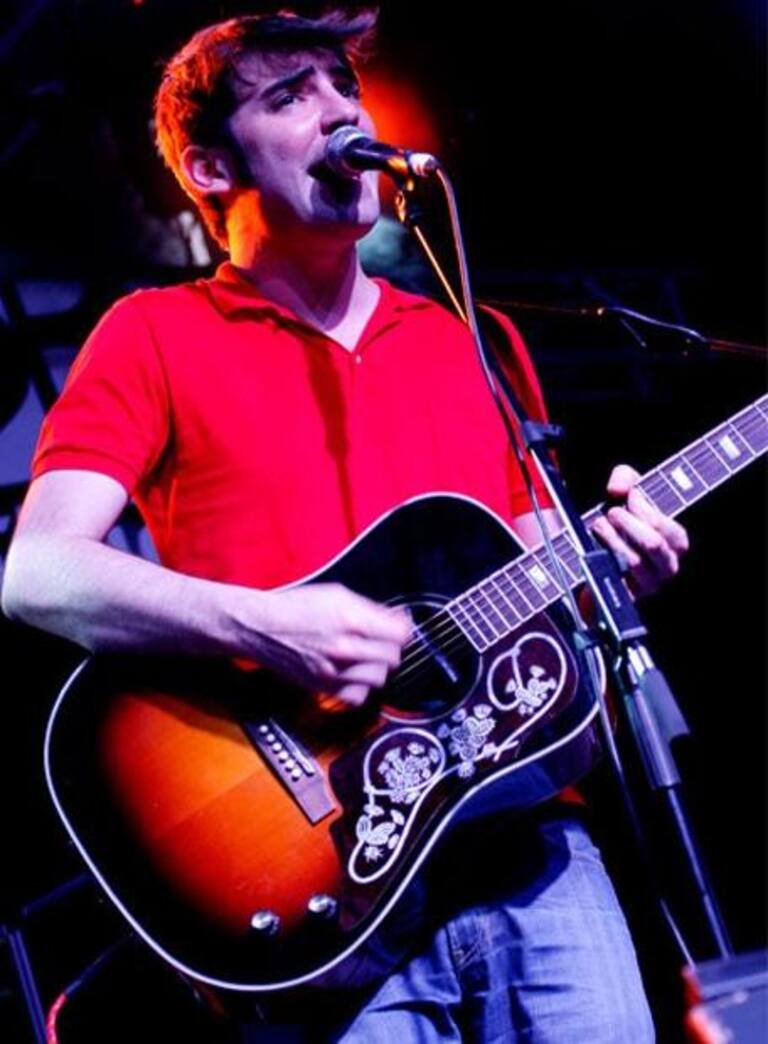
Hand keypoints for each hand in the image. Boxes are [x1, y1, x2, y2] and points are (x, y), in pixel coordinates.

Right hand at [241, 583, 411, 707]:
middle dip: (390, 647)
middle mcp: (344, 648)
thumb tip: (399, 620)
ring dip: (376, 667)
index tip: (399, 627)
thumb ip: (371, 609)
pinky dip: (360, 687)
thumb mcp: (337, 594)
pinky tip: (353, 673)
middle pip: (392, 657)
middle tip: (381, 639)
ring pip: (378, 678)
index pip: (400, 634)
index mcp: (350, 619)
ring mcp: (333, 671)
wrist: (260, 627)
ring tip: (365, 655)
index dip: (403, 629)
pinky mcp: (322, 687)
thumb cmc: (295, 607)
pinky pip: (358, 696)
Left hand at [591, 464, 689, 597]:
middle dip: (628, 523)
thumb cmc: (622, 523)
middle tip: (612, 512)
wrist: (601, 560)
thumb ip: (625, 478)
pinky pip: (617, 581)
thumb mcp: (627, 492)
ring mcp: (649, 584)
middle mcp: (667, 565)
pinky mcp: (628, 596)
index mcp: (676, 542)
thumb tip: (618, 489)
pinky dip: (604, 560)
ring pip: (633, 561)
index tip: (628, 497)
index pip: (665, 526)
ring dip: (612, 539)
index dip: (644, 508)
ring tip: (599, 526)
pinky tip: (595, 547)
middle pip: (653, 544)